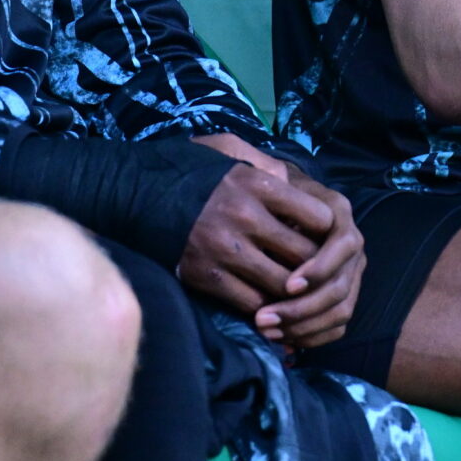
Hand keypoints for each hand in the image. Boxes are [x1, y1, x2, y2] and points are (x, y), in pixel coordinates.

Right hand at [184, 136, 364, 350]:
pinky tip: (268, 304)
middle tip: (318, 275)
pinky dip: (264, 307)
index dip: (326, 231)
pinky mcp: (206, 277)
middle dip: (317, 268)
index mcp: (257, 184)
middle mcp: (245, 217)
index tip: (321, 237)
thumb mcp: (230, 152)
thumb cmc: (190, 172)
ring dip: (293, 294)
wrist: (134, 194)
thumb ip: (266, 164)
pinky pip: (251, 302)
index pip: (320, 216)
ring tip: (297, 295)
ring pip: (282, 284)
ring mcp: (225, 250)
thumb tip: (295, 181)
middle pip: (306, 255)